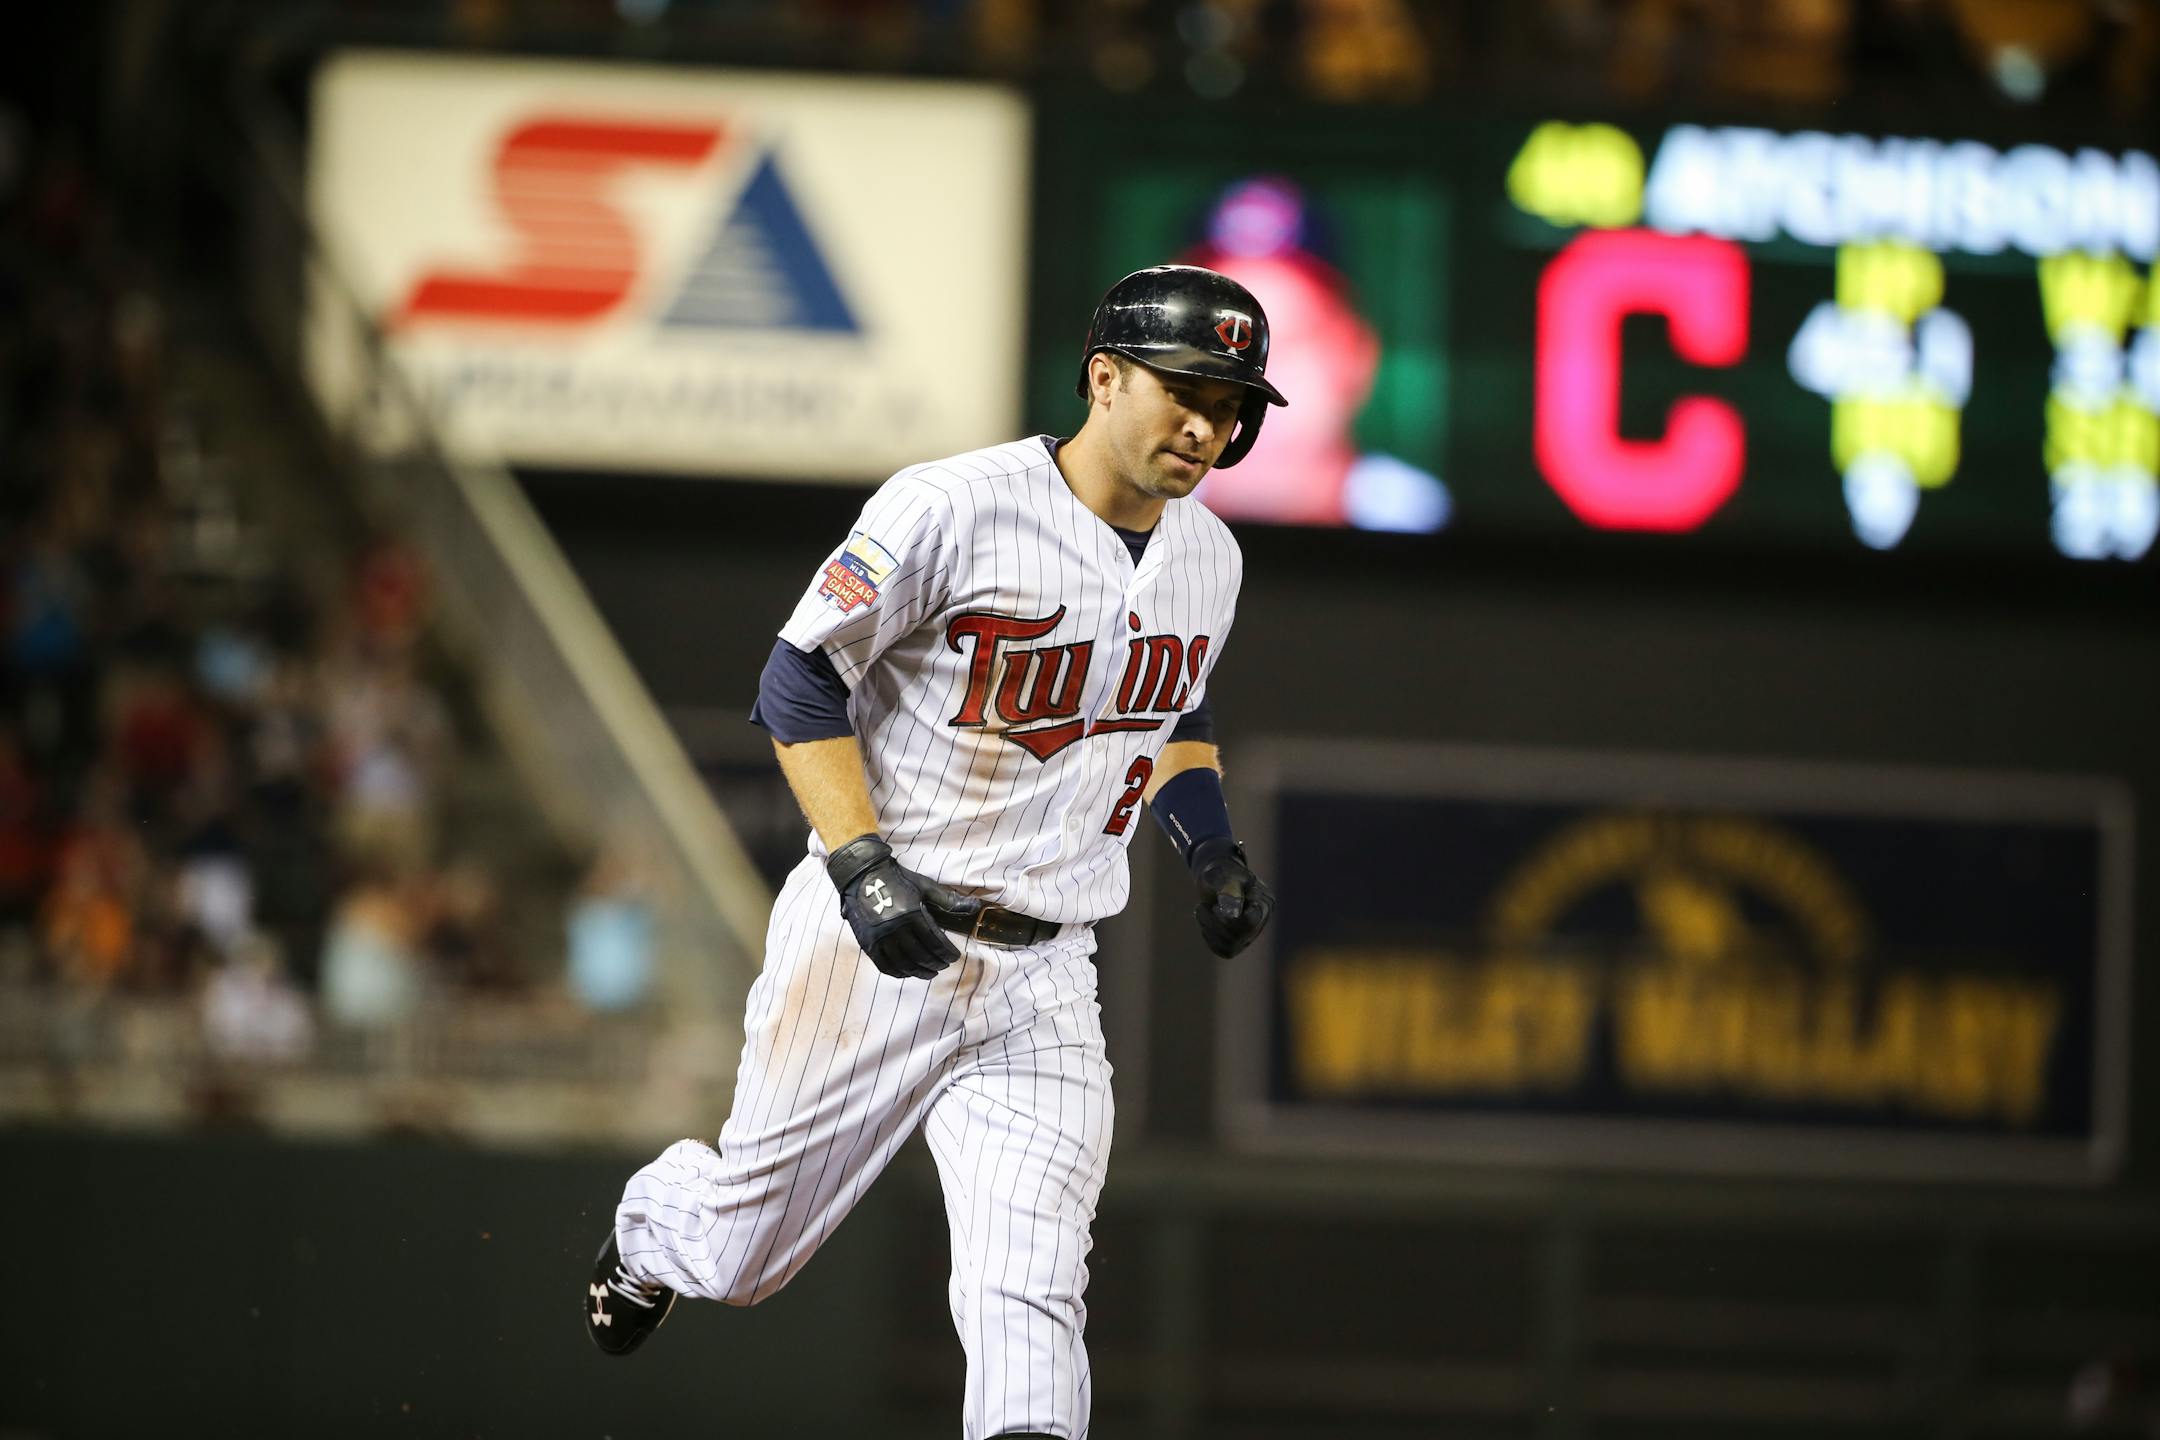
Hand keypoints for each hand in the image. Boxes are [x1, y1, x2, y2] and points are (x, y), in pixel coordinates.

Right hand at [825, 835, 980, 978]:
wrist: (862, 875)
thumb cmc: (898, 879)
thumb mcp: (925, 886)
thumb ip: (949, 900)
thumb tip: (975, 907)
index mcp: (912, 914)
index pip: (935, 942)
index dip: (947, 953)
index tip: (954, 957)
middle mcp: (895, 928)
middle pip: (920, 956)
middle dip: (936, 963)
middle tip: (944, 965)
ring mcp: (880, 937)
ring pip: (903, 964)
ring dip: (919, 972)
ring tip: (930, 972)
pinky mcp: (867, 943)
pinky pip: (884, 965)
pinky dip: (898, 973)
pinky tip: (907, 973)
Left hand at [1189, 836, 1274, 957]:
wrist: (1213, 881)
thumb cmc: (1217, 875)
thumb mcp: (1218, 874)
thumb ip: (1225, 885)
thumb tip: (1231, 904)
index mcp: (1264, 902)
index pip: (1250, 921)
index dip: (1229, 919)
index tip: (1215, 907)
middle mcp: (1261, 921)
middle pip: (1239, 936)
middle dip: (1214, 923)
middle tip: (1201, 906)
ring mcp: (1250, 935)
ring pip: (1229, 946)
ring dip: (1208, 928)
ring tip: (1201, 909)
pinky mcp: (1237, 944)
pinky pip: (1222, 950)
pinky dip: (1209, 937)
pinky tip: (1205, 923)